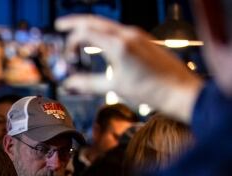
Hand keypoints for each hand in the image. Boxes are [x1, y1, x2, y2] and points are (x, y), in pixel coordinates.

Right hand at [55, 14, 203, 122]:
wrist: (178, 90)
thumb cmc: (151, 89)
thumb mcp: (114, 87)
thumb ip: (88, 83)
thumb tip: (70, 83)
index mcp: (118, 44)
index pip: (85, 33)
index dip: (71, 42)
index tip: (66, 55)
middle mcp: (128, 34)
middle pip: (95, 21)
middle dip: (76, 22)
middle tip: (61, 25)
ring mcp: (137, 35)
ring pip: (107, 25)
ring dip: (91, 28)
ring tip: (79, 36)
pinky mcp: (143, 40)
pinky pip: (118, 31)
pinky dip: (104, 33)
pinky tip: (101, 44)